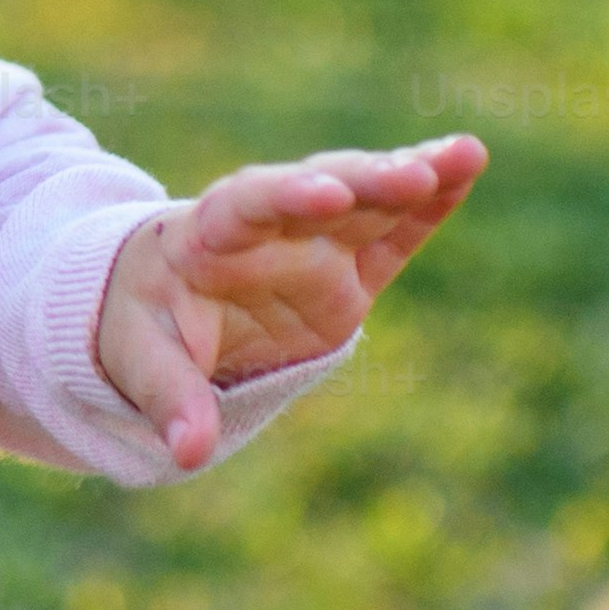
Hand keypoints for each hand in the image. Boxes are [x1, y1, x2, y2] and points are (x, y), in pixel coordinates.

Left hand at [95, 134, 482, 468]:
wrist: (163, 307)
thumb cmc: (146, 325)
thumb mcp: (142, 361)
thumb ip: (170, 400)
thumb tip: (190, 455)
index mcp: (208, 235)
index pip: (248, 206)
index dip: (287, 198)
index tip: (328, 193)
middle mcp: (268, 225)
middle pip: (319, 191)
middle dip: (364, 182)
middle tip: (412, 174)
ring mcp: (314, 241)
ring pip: (365, 200)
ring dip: (410, 175)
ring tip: (464, 155)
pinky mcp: (350, 268)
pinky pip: (392, 233)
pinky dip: (427, 204)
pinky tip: (465, 167)